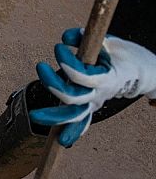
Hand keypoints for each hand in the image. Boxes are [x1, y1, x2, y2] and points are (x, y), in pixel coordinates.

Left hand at [30, 29, 155, 146]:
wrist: (143, 71)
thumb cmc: (124, 54)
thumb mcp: (109, 41)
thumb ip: (85, 38)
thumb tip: (67, 37)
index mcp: (107, 78)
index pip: (83, 77)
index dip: (68, 63)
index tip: (60, 46)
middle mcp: (100, 93)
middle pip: (74, 99)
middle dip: (53, 86)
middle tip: (40, 66)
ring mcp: (95, 101)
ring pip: (75, 116)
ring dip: (55, 117)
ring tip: (35, 115)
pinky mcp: (92, 104)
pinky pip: (82, 121)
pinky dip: (73, 130)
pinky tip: (62, 140)